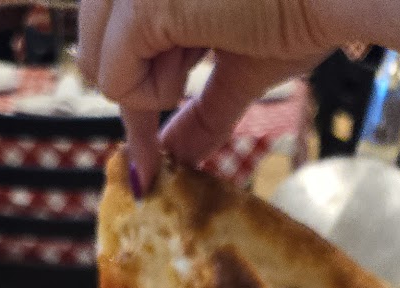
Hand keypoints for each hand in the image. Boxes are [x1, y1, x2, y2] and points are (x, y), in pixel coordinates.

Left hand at [78, 0, 340, 186]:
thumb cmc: (307, 10)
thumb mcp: (239, 65)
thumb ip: (201, 112)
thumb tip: (176, 159)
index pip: (111, 36)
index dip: (130, 95)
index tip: (147, 158)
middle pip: (93, 52)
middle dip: (138, 91)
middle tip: (185, 87)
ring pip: (96, 65)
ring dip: (151, 87)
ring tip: (202, 51)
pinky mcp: (142, 0)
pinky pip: (114, 80)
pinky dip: (153, 96)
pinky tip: (196, 57)